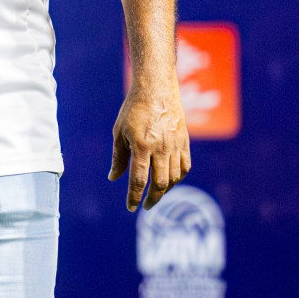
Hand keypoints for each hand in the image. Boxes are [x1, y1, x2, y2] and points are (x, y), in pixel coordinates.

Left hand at [109, 80, 191, 211]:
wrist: (156, 89)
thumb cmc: (133, 110)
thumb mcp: (119, 132)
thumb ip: (118, 157)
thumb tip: (113, 178)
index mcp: (141, 145)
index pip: (139, 179)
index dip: (135, 196)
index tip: (131, 208)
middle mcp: (161, 148)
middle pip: (159, 183)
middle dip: (152, 198)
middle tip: (146, 206)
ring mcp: (175, 145)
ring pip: (174, 177)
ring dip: (165, 190)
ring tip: (156, 195)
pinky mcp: (185, 142)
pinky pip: (185, 167)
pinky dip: (178, 178)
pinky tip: (170, 181)